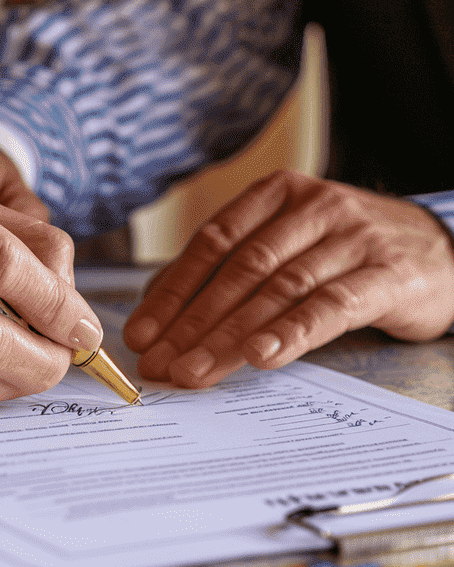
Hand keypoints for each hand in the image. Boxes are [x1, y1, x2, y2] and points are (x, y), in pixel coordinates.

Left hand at [124, 171, 453, 387]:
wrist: (439, 250)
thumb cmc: (344, 251)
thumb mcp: (285, 243)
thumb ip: (227, 266)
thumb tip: (159, 301)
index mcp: (277, 195)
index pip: (211, 242)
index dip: (172, 291)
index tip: (142, 332)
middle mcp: (313, 208)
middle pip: (240, 269)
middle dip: (193, 322)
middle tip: (161, 363)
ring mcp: (353, 238)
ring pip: (278, 290)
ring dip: (229, 336)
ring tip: (195, 371)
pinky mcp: (388, 275)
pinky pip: (330, 306)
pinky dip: (291, 333)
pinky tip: (259, 358)